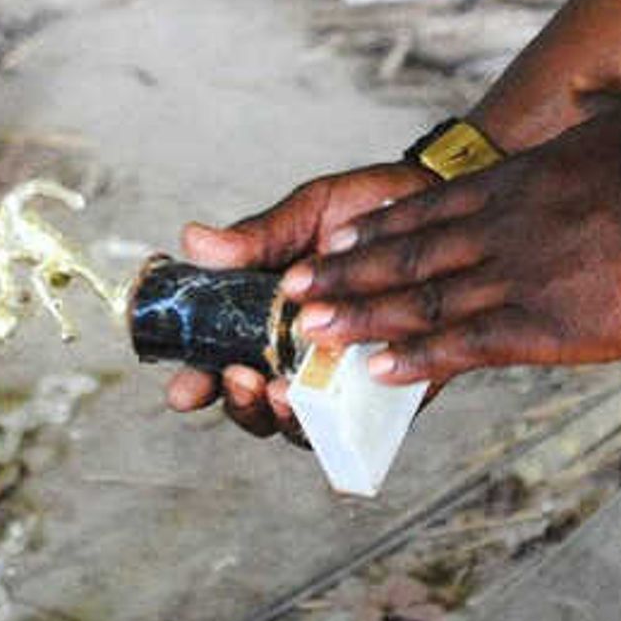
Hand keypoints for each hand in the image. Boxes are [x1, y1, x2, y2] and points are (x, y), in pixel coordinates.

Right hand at [161, 161, 428, 437]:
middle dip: (239, 404)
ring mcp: (346, 377)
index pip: (221, 364)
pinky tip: (337, 398)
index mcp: (267, 319)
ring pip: (305, 424)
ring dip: (284, 417)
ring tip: (279, 388)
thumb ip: (257, 238)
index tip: (182, 389)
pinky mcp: (396, 387)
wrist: (438, 196)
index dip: (197, 384)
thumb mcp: (306, 213)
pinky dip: (346, 422)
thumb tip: (195, 241)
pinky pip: (367, 424)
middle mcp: (302, 357)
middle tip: (238, 378)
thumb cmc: (367, 210)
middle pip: (257, 406)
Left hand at [283, 98, 620, 387]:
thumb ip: (595, 117)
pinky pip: (464, 344)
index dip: (377, 228)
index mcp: (516, 186)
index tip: (333, 240)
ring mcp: (515, 277)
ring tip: (312, 332)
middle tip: (295, 295)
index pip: (429, 209)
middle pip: (406, 255)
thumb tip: (597, 95)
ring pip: (421, 300)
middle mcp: (500, 229)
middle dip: (346, 277)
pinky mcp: (541, 325)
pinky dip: (419, 357)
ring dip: (362, 317)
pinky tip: (381, 369)